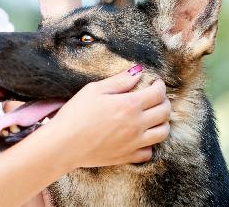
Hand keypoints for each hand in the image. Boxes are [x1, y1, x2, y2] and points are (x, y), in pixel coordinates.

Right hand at [44, 68, 170, 169]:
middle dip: (164, 101)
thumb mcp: (94, 90)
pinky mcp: (127, 157)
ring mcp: (134, 143)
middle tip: (156, 97)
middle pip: (164, 112)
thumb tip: (138, 71)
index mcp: (129, 105)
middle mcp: (137, 124)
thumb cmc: (76, 114)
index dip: (160, 86)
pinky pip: (149, 152)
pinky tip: (141, 137)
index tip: (156, 83)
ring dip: (162, 122)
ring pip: (163, 133)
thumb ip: (119, 80)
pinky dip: (149, 144)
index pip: (157, 93)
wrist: (64, 144)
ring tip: (154, 117)